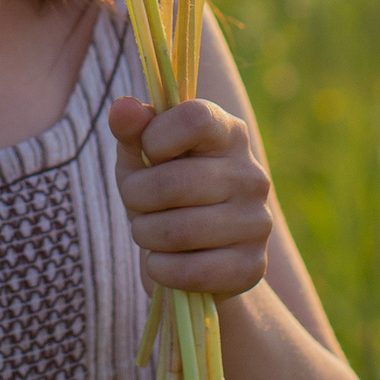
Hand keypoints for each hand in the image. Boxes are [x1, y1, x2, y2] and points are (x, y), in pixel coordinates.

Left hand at [107, 95, 273, 297]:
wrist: (197, 256)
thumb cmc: (163, 194)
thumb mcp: (143, 158)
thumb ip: (132, 130)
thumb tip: (122, 108)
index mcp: (230, 134)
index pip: (195, 119)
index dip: (156, 137)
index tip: (149, 152)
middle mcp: (252, 175)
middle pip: (174, 183)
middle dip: (137, 197)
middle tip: (138, 203)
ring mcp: (257, 222)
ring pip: (178, 231)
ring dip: (145, 235)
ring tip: (150, 232)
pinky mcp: (252, 266)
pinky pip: (190, 271)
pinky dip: (161, 269)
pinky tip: (164, 262)